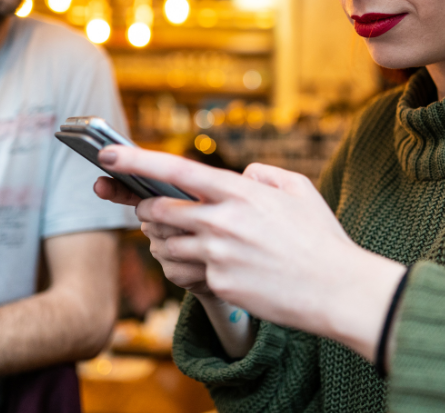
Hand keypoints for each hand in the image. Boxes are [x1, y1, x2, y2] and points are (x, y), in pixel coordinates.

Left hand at [96, 146, 405, 359]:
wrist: (337, 289)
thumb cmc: (320, 237)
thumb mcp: (297, 188)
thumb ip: (262, 174)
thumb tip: (239, 176)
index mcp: (239, 192)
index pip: (175, 170)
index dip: (136, 160)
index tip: (107, 155)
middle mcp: (221, 222)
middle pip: (158, 211)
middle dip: (144, 208)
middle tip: (143, 207)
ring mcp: (217, 256)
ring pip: (163, 246)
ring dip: (159, 241)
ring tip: (171, 238)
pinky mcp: (219, 285)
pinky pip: (182, 275)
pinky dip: (180, 268)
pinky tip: (196, 265)